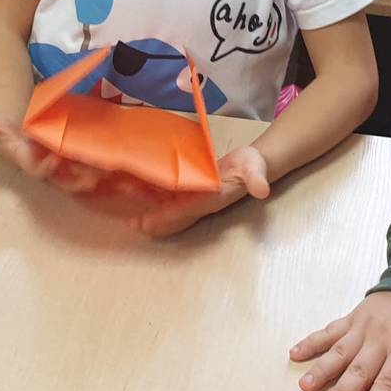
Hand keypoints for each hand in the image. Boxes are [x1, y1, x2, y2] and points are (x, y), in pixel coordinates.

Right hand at [0, 102, 106, 193]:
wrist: (19, 137)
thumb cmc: (7, 135)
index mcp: (29, 163)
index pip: (38, 170)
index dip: (47, 167)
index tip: (55, 158)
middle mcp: (49, 170)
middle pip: (67, 181)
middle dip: (81, 178)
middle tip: (96, 173)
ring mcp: (65, 167)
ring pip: (83, 175)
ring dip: (98, 173)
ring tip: (113, 166)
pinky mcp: (77, 160)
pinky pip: (92, 166)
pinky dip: (105, 164)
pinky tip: (120, 158)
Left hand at [131, 145, 270, 237]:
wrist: (253, 165)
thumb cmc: (252, 166)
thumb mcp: (256, 169)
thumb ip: (257, 179)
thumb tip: (262, 190)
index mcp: (210, 199)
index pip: (185, 212)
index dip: (166, 218)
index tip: (148, 223)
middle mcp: (198, 202)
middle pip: (172, 217)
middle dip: (153, 223)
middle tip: (132, 225)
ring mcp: (193, 198)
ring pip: (166, 208)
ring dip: (148, 209)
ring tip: (128, 212)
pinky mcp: (190, 189)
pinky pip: (168, 197)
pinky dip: (152, 196)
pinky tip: (136, 190)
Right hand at [291, 289, 390, 390]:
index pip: (388, 383)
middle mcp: (380, 342)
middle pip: (359, 371)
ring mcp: (362, 329)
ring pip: (339, 352)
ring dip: (321, 370)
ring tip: (305, 387)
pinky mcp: (352, 318)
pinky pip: (329, 330)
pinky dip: (311, 341)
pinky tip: (294, 353)